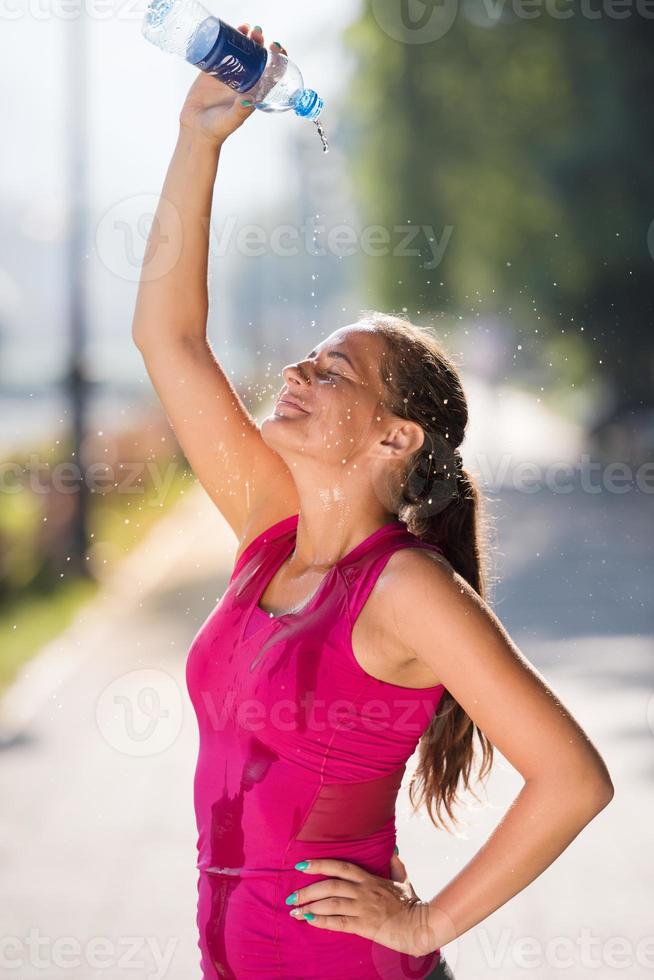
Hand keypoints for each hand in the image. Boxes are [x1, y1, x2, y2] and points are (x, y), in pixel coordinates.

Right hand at [178, 24, 287, 146]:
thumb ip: (241, 110)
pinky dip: (225, 41)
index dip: (276, 58)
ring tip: (246, 28)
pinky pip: (220, 52)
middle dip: (259, 44)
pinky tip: (228, 31)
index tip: (276, 47)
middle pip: (255, 58)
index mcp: (253, 92)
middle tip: (258, 34)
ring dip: (244, 39)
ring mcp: (228, 75)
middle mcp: (243, 82)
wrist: (196, 129)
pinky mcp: (212, 71)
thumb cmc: (218, 129)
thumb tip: (249, 98)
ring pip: (239, 52)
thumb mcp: (232, 120)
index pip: (270, 73)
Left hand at [286, 853, 439, 956]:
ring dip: (310, 906)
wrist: (420, 926)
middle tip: (291, 896)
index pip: (340, 867)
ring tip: (294, 910)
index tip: (301, 865)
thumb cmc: (411, 904)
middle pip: (330, 886)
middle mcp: (363, 891)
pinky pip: (339, 923)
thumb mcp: (403, 880)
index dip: (320, 864)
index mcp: (370, 879)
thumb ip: (395, 865)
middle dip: (308, 890)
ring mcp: (363, 908)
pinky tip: (309, 921)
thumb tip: (393, 849)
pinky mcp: (364, 926)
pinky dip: (322, 921)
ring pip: (331, 903)